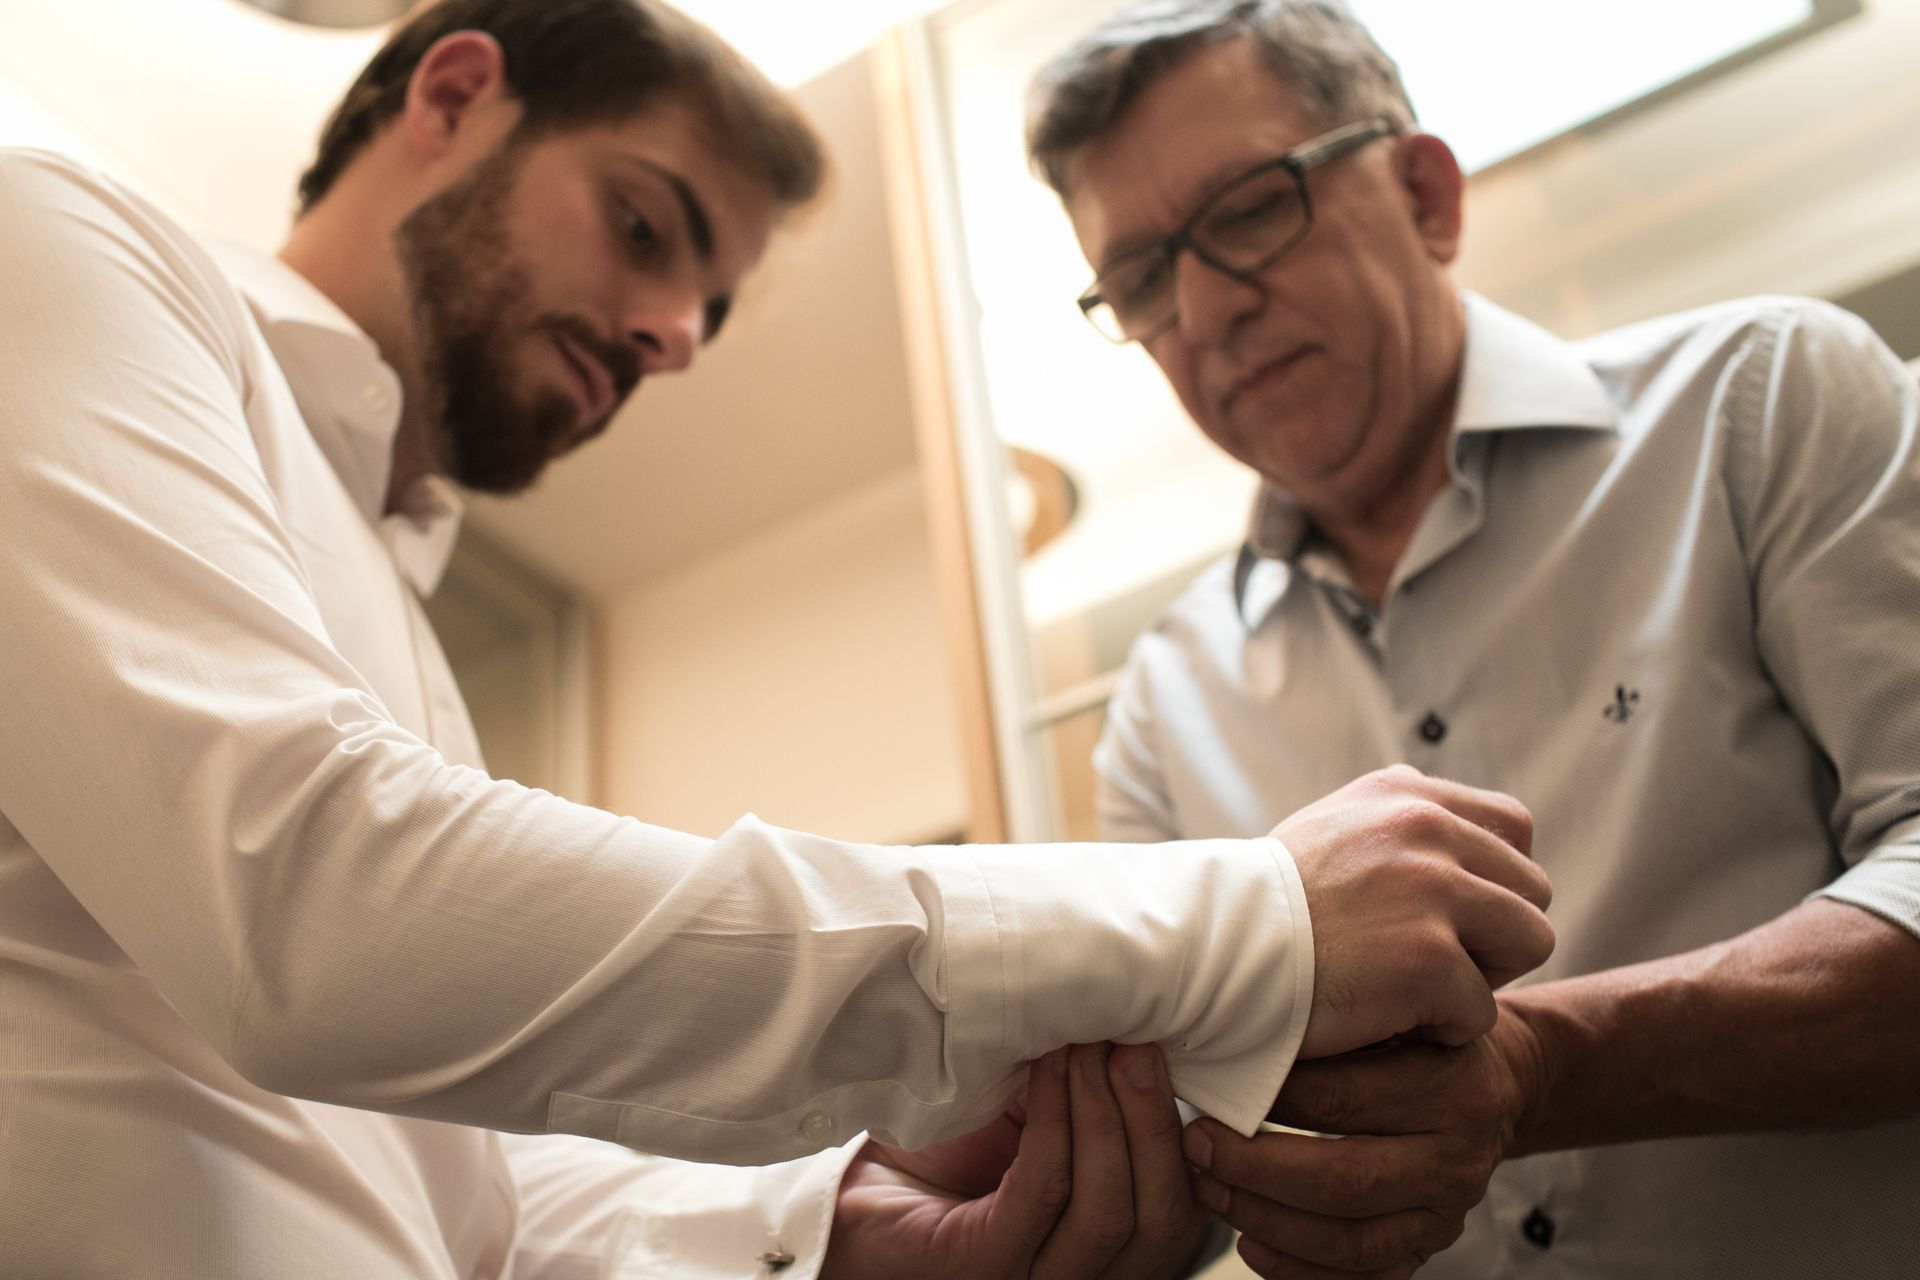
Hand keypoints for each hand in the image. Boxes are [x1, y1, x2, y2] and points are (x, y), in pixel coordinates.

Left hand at [823, 1043, 1213, 1278]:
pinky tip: (1045, 1070)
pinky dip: (1053, 1124)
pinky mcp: (980, 1268)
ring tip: (1088, 1046)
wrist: (856, 1193)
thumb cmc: (949, 1157)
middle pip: (1161, 1218)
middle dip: (1153, 1119)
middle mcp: (1082, 1277)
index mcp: (1110, 1248)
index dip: (1185, 1133)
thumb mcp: (1037, 1119)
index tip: (1166, 1048)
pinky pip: (1040, 1194)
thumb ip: (1087, 1095)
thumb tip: (1136, 1018)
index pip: (1183, 1208)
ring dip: (1104, 1115)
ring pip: (1106, 1212)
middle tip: (1134, 1041)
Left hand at [1183, 1005, 1543, 1276]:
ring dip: (1266, 1220)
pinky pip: (1363, 1275)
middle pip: (1344, 1178)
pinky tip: (1252, 1242)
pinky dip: (1300, 1268)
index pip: (1341, 1099)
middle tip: (1199, 1147)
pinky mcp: (1431, 1246)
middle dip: (1256, 1169)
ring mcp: (1447, 1210)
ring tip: (1211, 1193)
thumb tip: (1237, 1028)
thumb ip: (1339, 1025)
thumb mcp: (1400, 1011)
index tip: (1211, 1089)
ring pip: (1349, 1237)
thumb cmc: (1423, 1040)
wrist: (1496, 1087)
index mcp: (1451, 1087)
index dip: (1267, 1098)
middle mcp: (1456, 1156)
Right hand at [1274, 765, 1552, 1055]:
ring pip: (1530, 941)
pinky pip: (1483, 1011)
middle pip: (1532, 888)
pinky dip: (1441, 1031)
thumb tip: (1467, 852)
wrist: (1205, 951)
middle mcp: (1425, 828)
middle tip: (1430, 963)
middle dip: (1493, 934)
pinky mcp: (1430, 960)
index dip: (1496, 882)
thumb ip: (1400, 832)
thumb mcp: (1334, 833)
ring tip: (1417, 991)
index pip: (1514, 827)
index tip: (1452, 917)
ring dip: (1483, 978)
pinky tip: (1386, 1020)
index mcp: (1404, 795)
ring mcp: (1431, 891)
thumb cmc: (1262, 911)